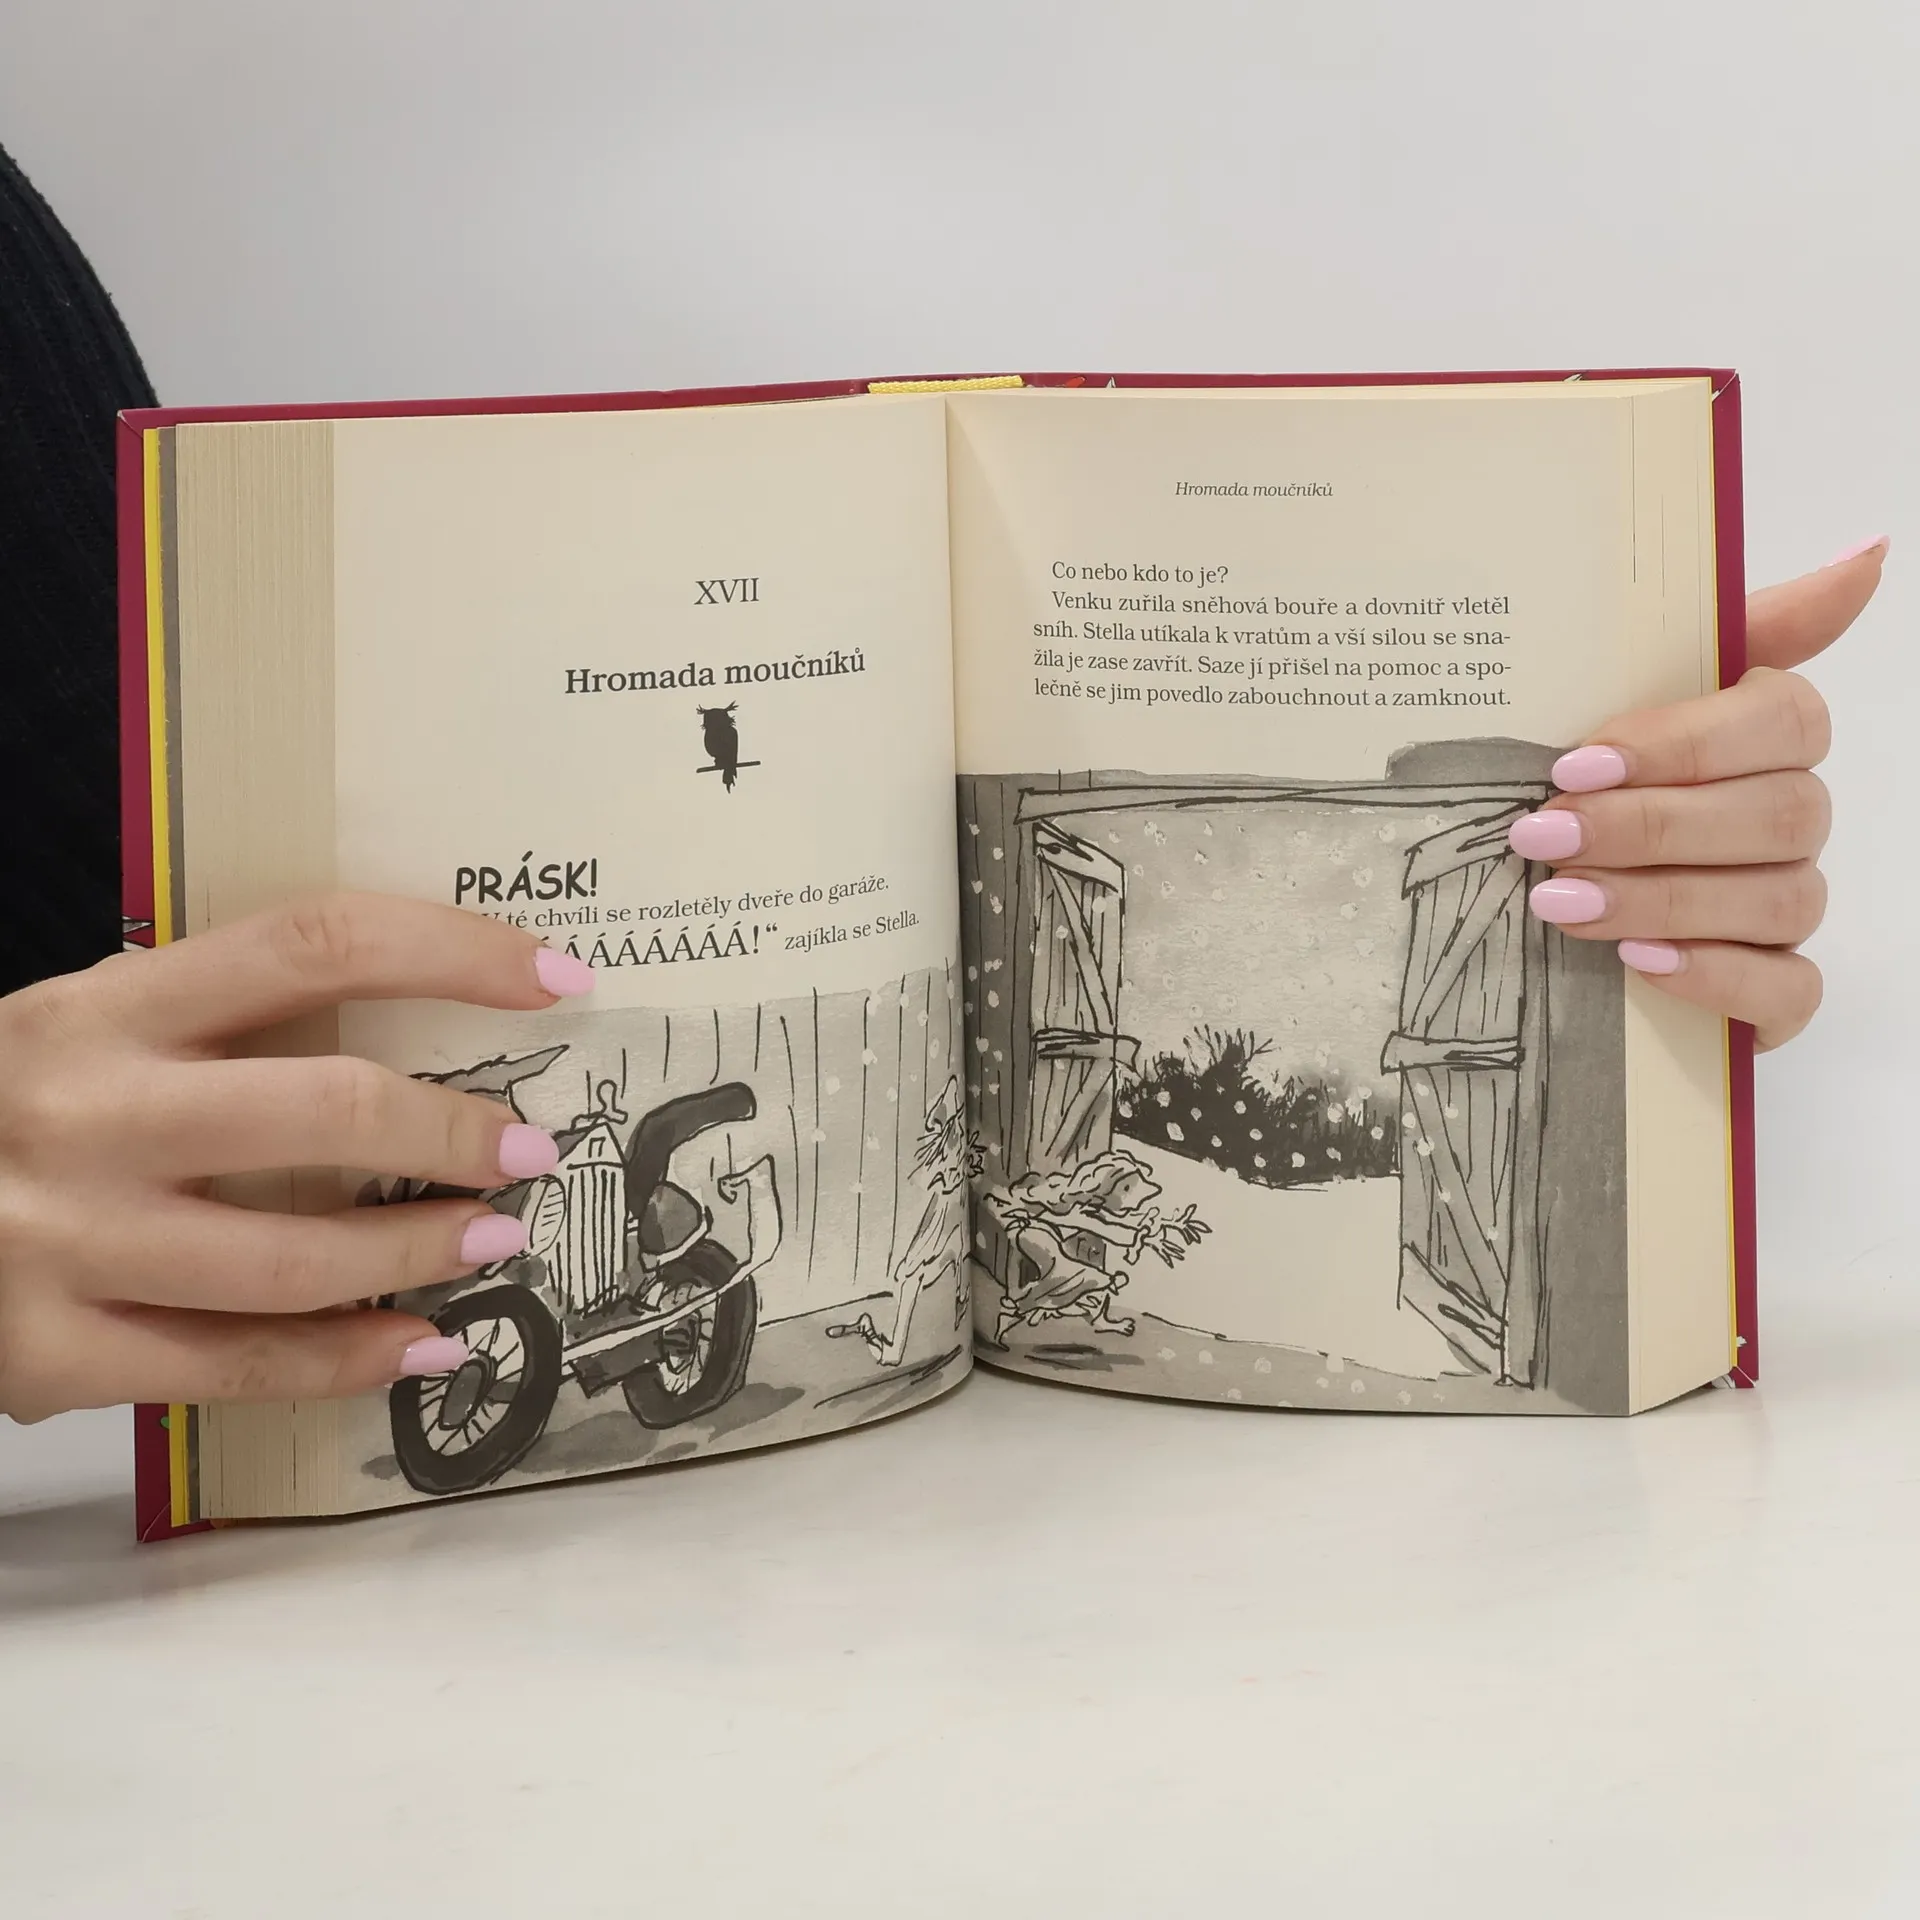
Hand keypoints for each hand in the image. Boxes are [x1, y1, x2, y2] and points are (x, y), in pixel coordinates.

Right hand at [0, 894, 594, 1421]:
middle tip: (525, 1149)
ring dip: (420, 1251)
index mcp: (106, 1007)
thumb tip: (415, 1025)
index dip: (454, 951)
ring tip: (493, 1242)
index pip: (316, 942)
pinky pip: (236, 1367)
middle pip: (325, 1107)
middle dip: (452, 1132)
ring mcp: (61, 1238)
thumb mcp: (89, 1034)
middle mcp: (86, 1111)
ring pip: (293, 1256)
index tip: (556, 976)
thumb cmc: (6, 1110)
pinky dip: (348, 1362)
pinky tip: (419, 1346)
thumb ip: (212, 1025)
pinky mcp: (48, 1352)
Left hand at [1511, 537, 1886, 1049]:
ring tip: (1560, 901)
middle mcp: (1789, 816)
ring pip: (1778, 900)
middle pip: (1777, 815)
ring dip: (1662, 899)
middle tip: (1546, 837)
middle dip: (1649, 828)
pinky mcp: (1776, 989)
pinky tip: (1639, 962)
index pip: (1782, 718)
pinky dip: (1715, 976)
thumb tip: (1866, 555)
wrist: (1530, 893)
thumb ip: (1721, 623)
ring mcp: (1787, 904)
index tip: (1577, 762)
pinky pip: (1787, 988)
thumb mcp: (1612, 690)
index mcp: (1764, 733)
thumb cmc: (1582, 779)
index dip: (1684, 743)